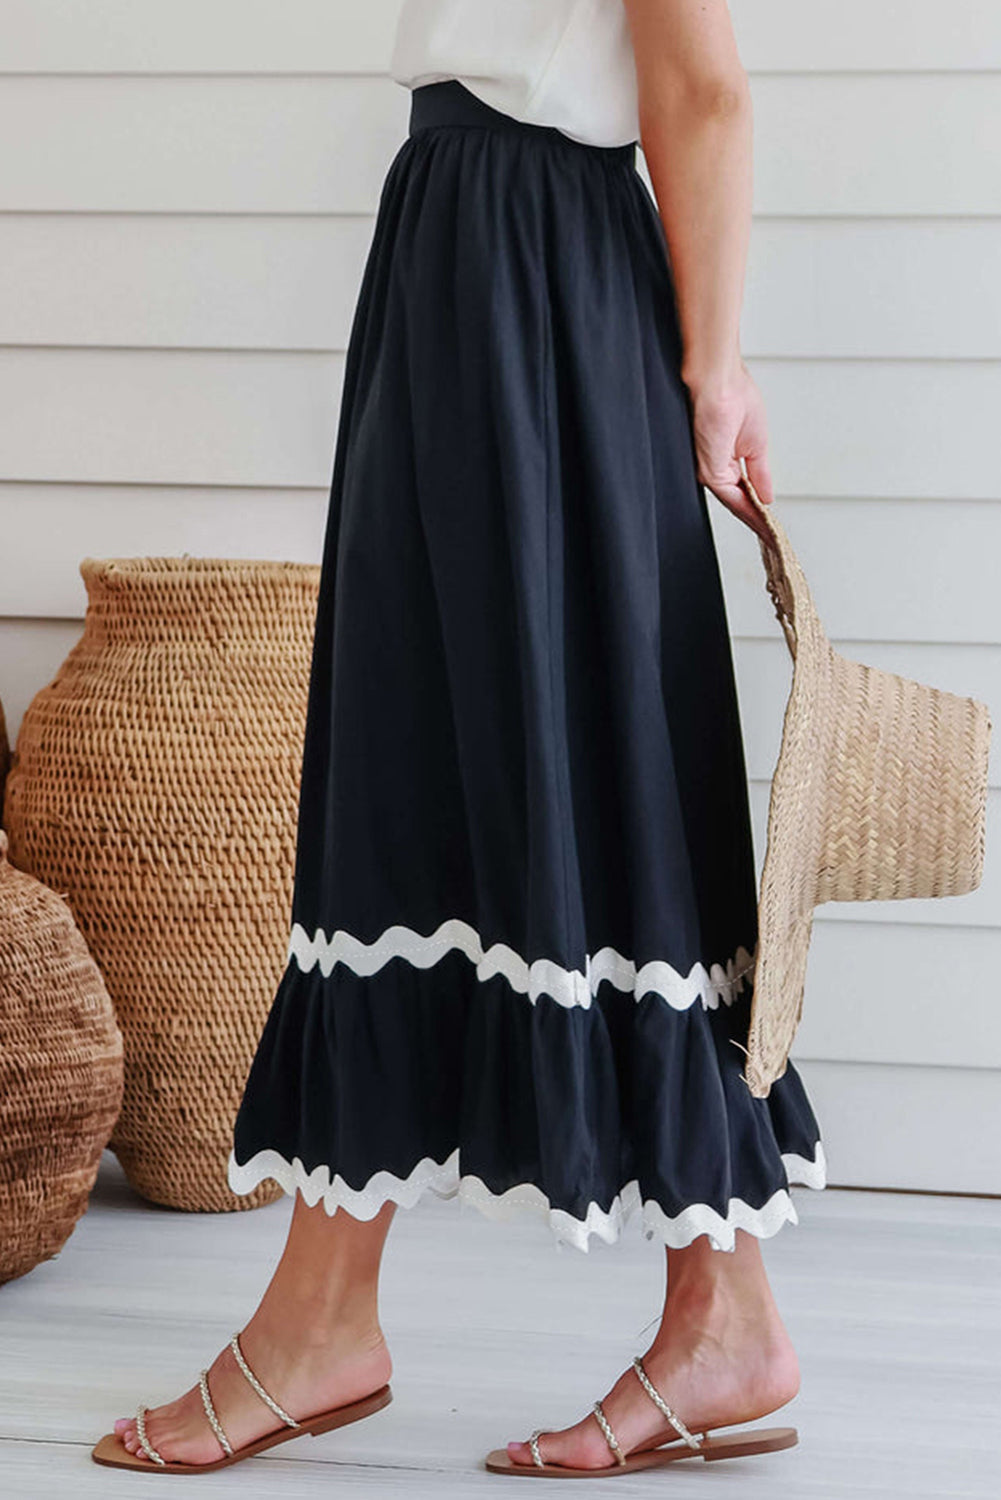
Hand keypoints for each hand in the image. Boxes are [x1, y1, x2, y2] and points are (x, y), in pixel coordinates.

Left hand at [687, 362, 773, 539]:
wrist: (719, 378)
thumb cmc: (734, 394)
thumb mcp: (756, 443)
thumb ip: (760, 473)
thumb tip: (767, 496)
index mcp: (725, 457)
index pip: (742, 491)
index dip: (757, 509)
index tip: (770, 525)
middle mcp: (715, 467)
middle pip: (738, 502)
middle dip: (756, 522)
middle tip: (773, 541)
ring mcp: (711, 470)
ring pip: (735, 505)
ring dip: (755, 522)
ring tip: (772, 538)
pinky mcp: (710, 470)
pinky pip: (732, 498)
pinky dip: (749, 512)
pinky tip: (764, 523)